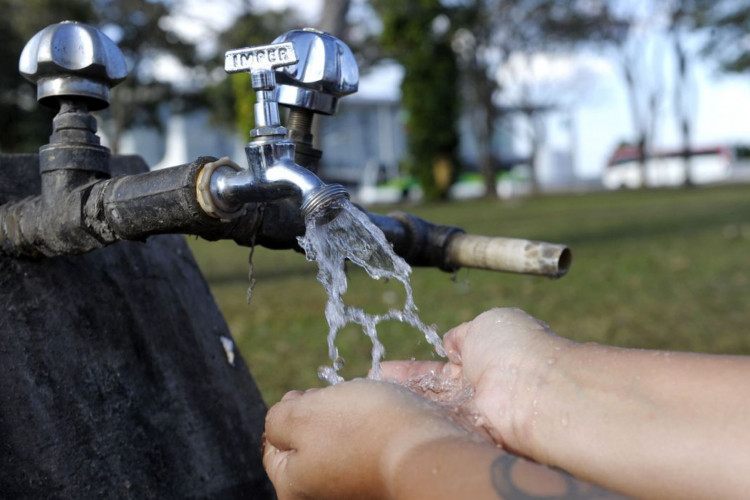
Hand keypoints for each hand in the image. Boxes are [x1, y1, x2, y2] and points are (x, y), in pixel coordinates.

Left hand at [262, 378, 476, 499]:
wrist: (428, 451)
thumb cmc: (362, 429)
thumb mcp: (301, 414)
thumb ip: (277, 419)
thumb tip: (280, 423)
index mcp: (293, 488)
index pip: (273, 446)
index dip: (288, 411)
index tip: (307, 394)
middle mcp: (323, 497)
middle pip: (308, 445)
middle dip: (320, 414)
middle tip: (338, 398)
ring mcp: (354, 492)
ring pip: (340, 444)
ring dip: (348, 420)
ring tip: (365, 406)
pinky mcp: (382, 483)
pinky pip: (368, 450)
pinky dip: (372, 432)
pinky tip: (384, 419)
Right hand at [380, 307, 571, 455]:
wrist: (534, 390)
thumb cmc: (515, 349)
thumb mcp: (486, 324)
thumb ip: (463, 334)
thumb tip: (451, 342)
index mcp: (484, 358)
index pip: (441, 366)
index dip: (413, 369)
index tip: (384, 369)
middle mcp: (477, 390)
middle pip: (430, 391)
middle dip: (400, 388)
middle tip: (370, 385)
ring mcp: (471, 414)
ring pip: (428, 408)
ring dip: (401, 403)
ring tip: (368, 399)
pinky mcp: (466, 435)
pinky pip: (433, 426)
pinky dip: (410, 419)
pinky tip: (383, 414)